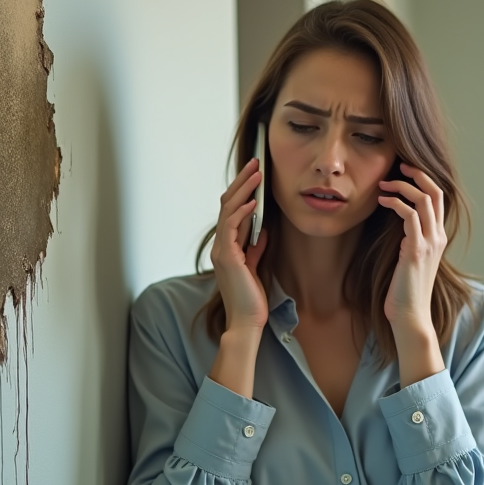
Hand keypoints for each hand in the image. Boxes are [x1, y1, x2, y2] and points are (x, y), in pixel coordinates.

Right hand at [210, 158, 269, 331]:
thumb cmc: (251, 298)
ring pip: (228, 210)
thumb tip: (262, 229)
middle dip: (242, 181)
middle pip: (227, 204)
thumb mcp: (255, 265)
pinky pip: (232, 227)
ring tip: (257, 173)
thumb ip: (256, 246)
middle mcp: (221, 245)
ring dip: (243, 190)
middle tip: (256, 162)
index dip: (242, 190)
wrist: (247, 321)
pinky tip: (254, 202)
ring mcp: (222, 250)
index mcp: (226, 246)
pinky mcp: (228, 257)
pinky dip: (243, 212)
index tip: (254, 173)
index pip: (231, 210)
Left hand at [377, 163, 447, 338]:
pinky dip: (396, 203)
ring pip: (424, 199)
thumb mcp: (408, 258)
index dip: (423, 180)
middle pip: (436, 191)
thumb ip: (407, 239)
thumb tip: (395, 223)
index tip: (403, 172)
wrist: (410, 316)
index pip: (438, 198)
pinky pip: (411, 216)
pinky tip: (382, 201)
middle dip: (417, 174)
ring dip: (402, 186)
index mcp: (438, 237)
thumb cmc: (404, 290)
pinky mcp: (416, 250)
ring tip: (383, 184)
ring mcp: (429, 243)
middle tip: (398, 166)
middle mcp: (438, 237)